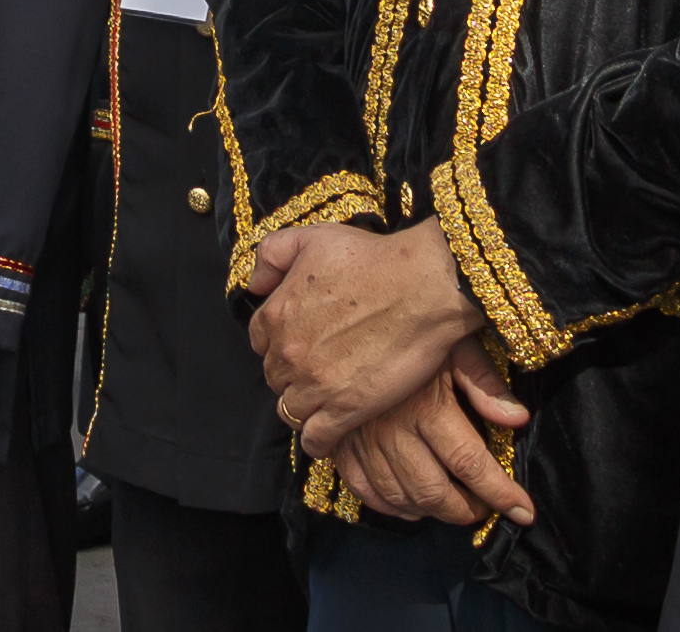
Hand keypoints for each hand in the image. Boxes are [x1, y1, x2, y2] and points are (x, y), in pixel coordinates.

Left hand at [250, 219, 480, 451]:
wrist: (424, 286)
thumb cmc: (373, 258)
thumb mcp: (312, 238)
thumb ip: (272, 256)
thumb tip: (256, 285)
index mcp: (276, 314)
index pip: (259, 340)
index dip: (278, 342)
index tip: (298, 344)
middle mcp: (289, 353)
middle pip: (275, 376)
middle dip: (290, 374)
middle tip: (315, 372)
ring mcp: (316, 384)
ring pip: (290, 409)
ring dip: (302, 407)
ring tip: (321, 404)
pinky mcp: (347, 409)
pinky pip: (317, 438)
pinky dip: (317, 441)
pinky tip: (325, 437)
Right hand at [325, 341, 533, 526]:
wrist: (346, 318)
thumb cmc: (410, 330)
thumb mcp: (455, 346)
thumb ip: (484, 383)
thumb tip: (518, 420)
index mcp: (427, 406)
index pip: (470, 464)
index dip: (500, 494)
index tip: (523, 512)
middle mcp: (392, 429)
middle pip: (433, 491)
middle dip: (465, 511)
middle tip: (483, 509)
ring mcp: (362, 439)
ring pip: (399, 496)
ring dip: (431, 512)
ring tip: (452, 507)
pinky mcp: (340, 442)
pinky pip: (362, 488)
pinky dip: (389, 506)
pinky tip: (410, 505)